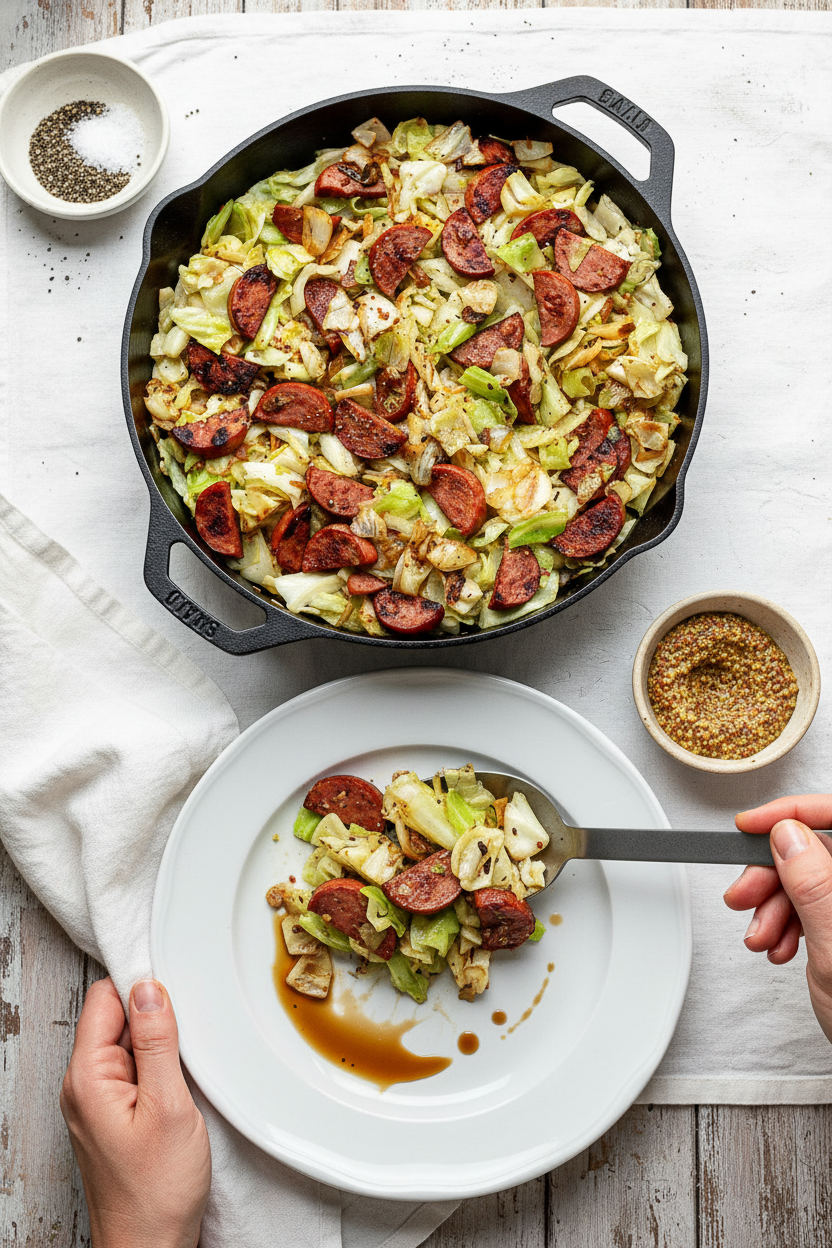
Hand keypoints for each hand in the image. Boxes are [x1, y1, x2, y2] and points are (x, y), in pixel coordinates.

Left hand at [60, 976, 210, 1247]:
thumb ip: (156, 1041)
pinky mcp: (112, 1115)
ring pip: (126, 1043)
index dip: (140, 986)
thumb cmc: (155, 1191)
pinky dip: (157, 1068)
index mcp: (87, 1077)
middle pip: (115, 1018)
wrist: (150, 1246)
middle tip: (187, 1037)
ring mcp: (96, 1101)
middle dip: (153, 1017)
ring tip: (184, 1069)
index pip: (104, 999)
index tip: (174, 984)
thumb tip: (148, 989)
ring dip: (158, 1045)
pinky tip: (177, 1086)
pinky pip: (132, 1070)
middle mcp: (83, 1085)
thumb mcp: (168, 1105)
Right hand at [724, 795, 831, 1042]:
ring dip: (774, 905)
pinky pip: (812, 906)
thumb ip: (814, 884)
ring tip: (763, 936)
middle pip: (816, 850)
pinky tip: (781, 945)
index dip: (793, 812)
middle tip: (745, 894)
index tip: (751, 826)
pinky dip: (787, 923)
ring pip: (809, 880)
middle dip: (772, 873)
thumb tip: (788, 835)